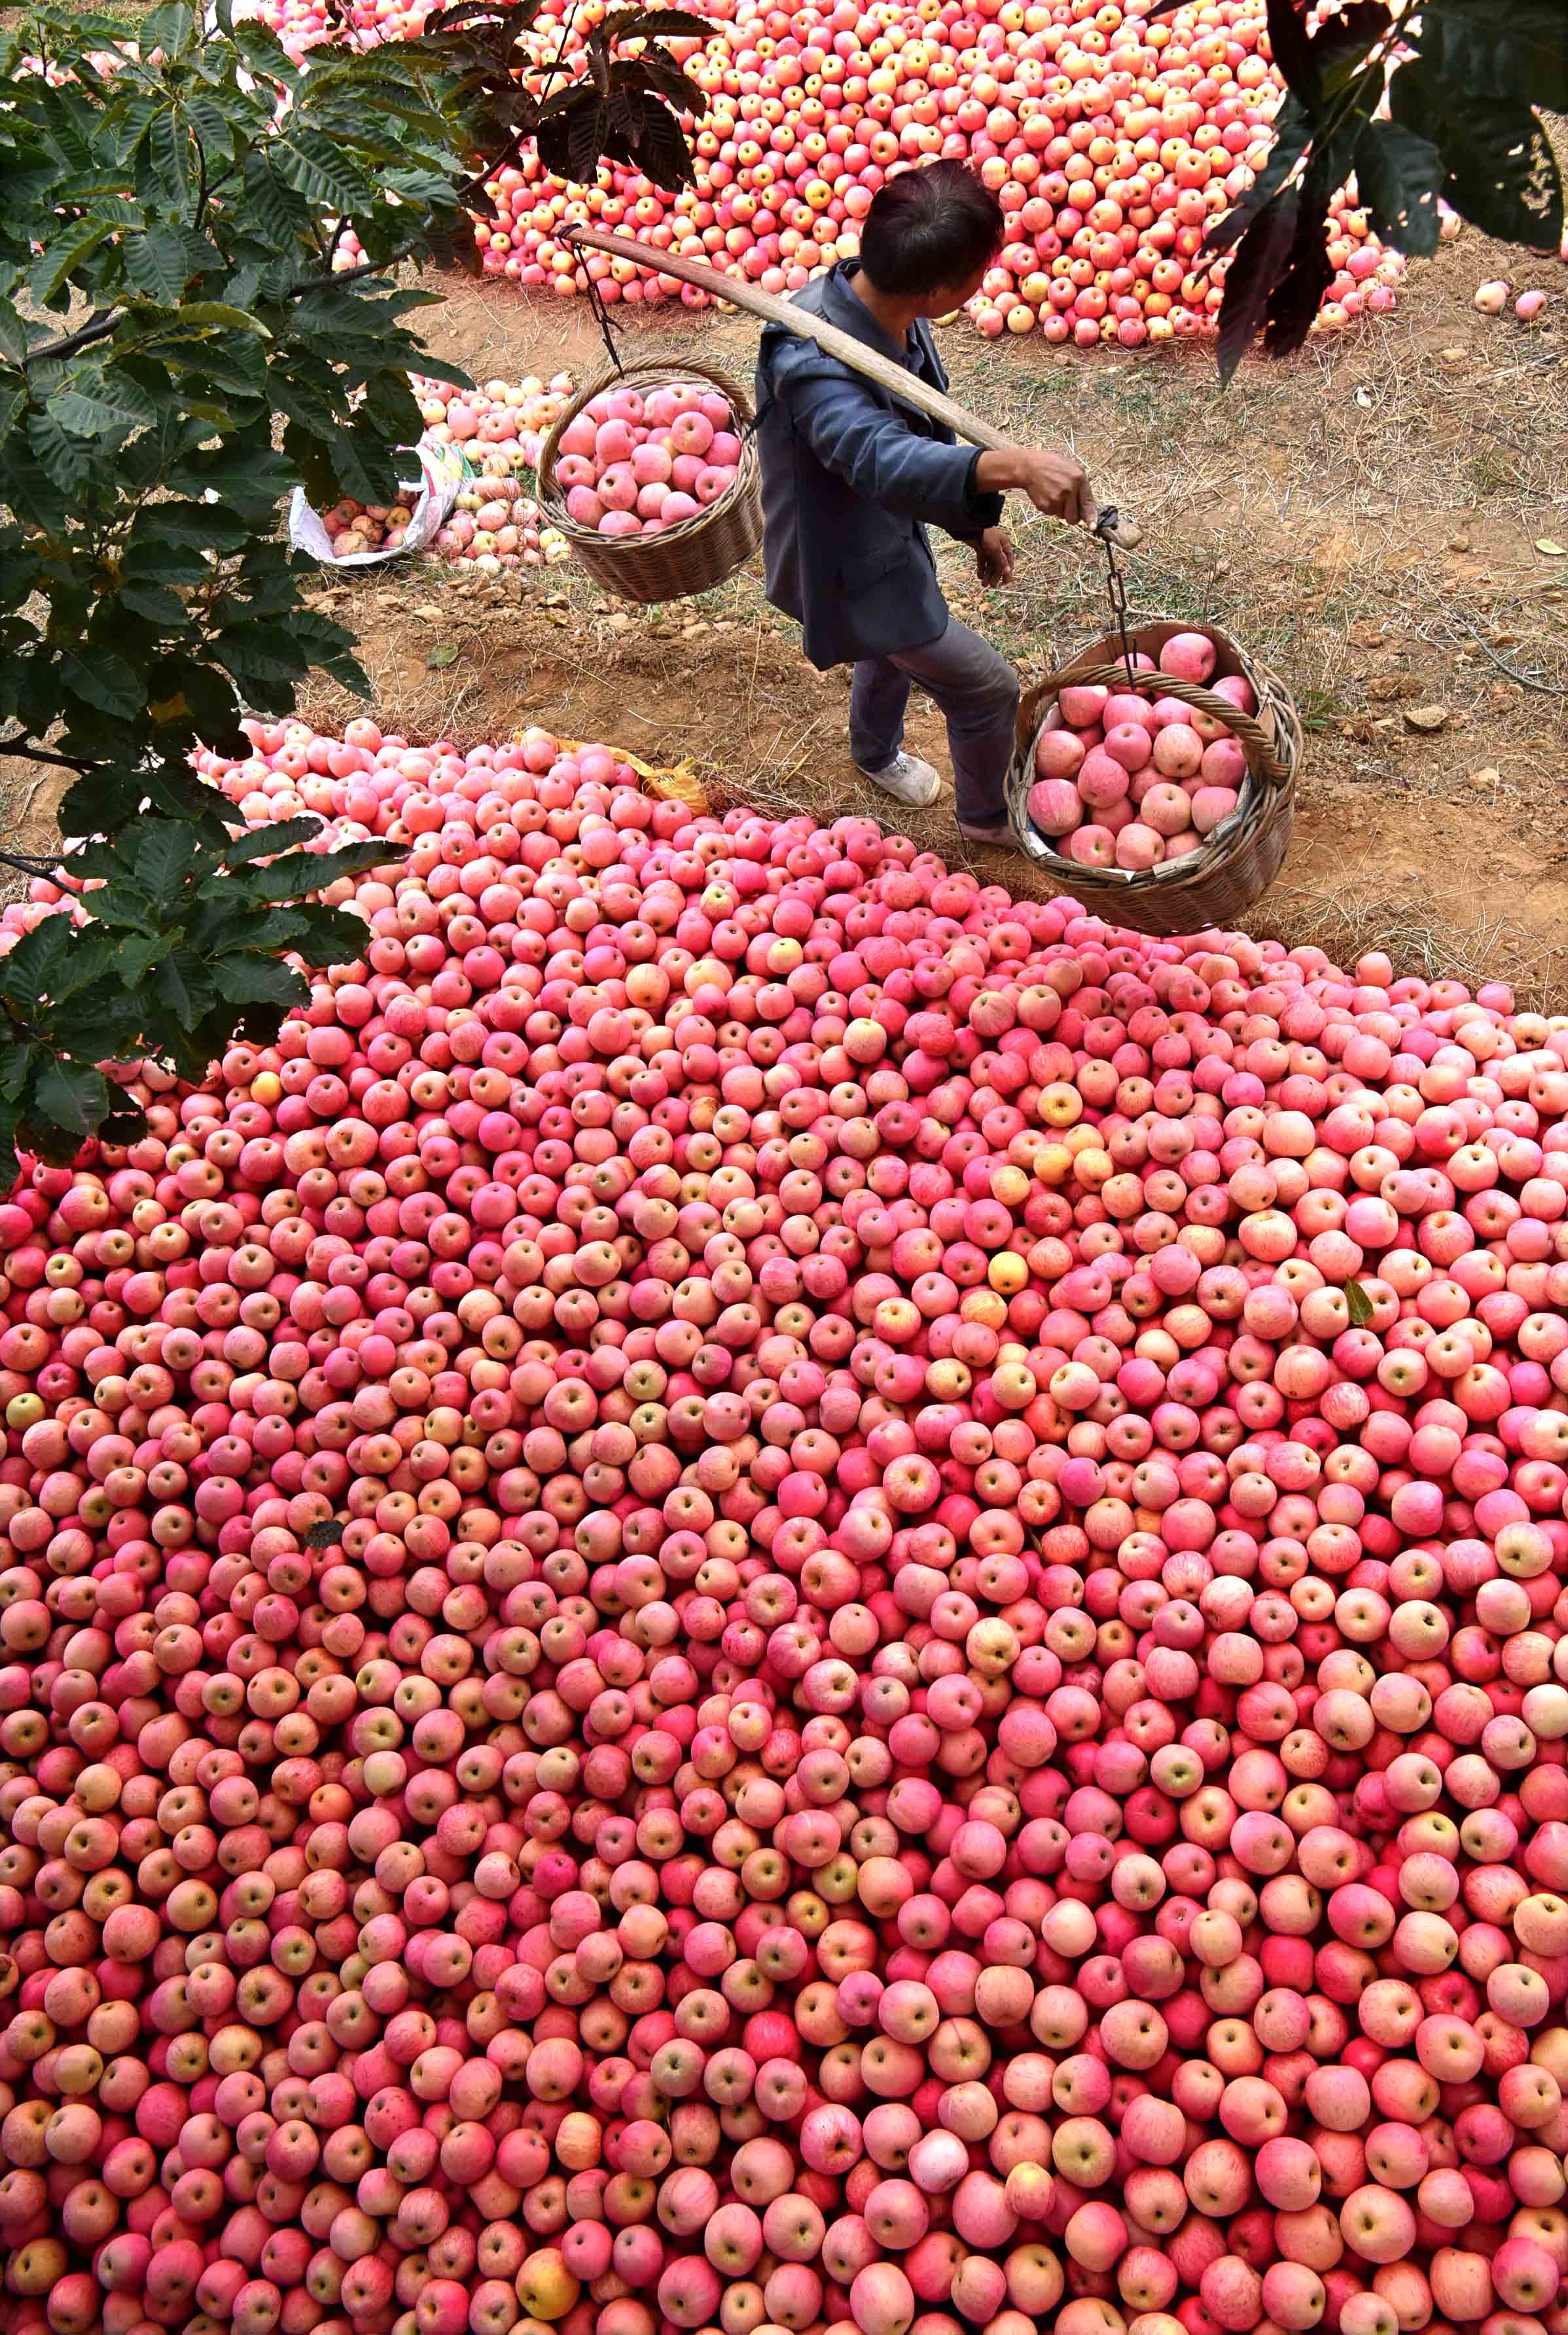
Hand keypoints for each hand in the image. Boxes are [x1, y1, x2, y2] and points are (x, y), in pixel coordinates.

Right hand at [976, 444, 1097, 527]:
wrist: (1029, 467)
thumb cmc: (1052, 466)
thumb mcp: (1072, 468)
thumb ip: (1081, 486)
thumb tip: (1086, 509)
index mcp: (1078, 478)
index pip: (1088, 503)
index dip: (1091, 517)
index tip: (1092, 527)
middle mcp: (1069, 489)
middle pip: (1074, 518)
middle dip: (1071, 516)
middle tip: (1066, 507)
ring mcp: (1057, 498)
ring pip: (1062, 516)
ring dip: (1060, 509)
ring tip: (1054, 493)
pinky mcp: (1046, 505)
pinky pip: (1051, 514)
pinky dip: (1049, 507)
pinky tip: (1046, 494)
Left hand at [976, 527, 1013, 586]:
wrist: (969, 526)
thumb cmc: (985, 535)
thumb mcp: (995, 548)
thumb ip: (1001, 561)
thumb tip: (1008, 572)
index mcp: (1005, 544)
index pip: (1009, 560)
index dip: (1007, 572)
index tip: (1005, 582)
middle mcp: (998, 546)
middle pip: (999, 564)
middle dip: (996, 575)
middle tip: (992, 586)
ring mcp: (988, 547)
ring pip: (990, 564)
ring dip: (988, 574)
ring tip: (984, 584)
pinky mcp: (980, 549)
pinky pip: (982, 561)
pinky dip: (981, 569)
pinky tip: (980, 577)